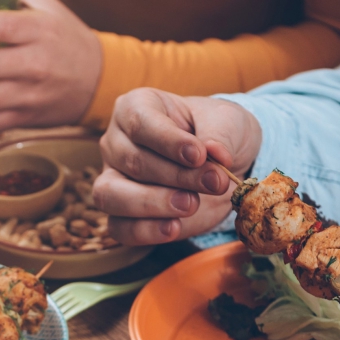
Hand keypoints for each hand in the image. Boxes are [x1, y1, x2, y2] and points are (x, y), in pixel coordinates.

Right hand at [93, 88, 261, 244]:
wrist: (225, 165)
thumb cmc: (219, 132)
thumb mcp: (227, 121)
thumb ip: (219, 135)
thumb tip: (214, 154)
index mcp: (135, 108)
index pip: (141, 123)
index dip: (169, 142)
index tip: (200, 155)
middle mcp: (117, 142)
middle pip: (132, 161)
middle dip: (176, 176)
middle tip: (214, 183)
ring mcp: (114, 179)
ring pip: (111, 195)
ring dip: (153, 204)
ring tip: (191, 205)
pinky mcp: (123, 214)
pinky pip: (119, 227)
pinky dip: (145, 231)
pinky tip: (173, 227)